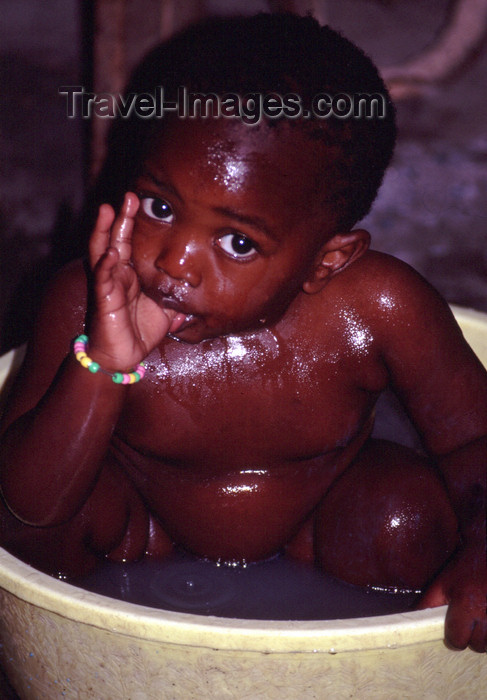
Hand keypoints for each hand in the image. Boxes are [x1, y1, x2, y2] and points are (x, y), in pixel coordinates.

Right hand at [88, 192, 183, 369]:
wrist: (124, 357)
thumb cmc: (141, 330)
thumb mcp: (168, 308)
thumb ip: (178, 293)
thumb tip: (201, 286)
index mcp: (131, 274)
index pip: (130, 242)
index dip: (133, 222)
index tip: (142, 202)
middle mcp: (117, 274)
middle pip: (115, 238)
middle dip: (121, 217)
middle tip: (129, 195)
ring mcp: (108, 284)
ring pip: (101, 251)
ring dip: (103, 230)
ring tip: (108, 210)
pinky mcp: (103, 300)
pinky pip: (103, 279)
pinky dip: (106, 265)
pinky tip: (111, 252)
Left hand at [417, 544, 485, 651]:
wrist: (485, 552)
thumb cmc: (463, 568)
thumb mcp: (441, 583)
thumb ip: (428, 603)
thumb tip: (415, 619)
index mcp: (465, 604)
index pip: (458, 640)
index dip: (454, 638)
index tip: (454, 631)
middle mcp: (485, 611)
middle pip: (477, 646)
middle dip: (472, 639)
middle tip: (469, 624)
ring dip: (486, 637)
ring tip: (481, 621)